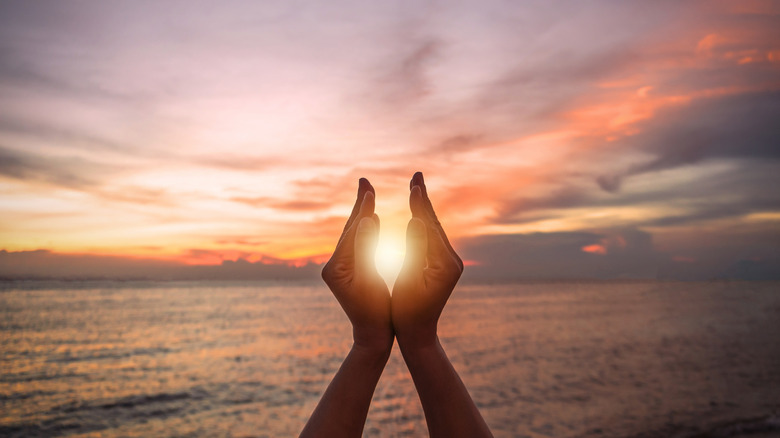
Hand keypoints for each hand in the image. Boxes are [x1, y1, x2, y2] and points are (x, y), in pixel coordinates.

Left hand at [321, 178, 392, 351]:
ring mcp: (340, 269)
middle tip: (364, 180)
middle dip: (358, 205)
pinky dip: (366, 230)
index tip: (369, 187)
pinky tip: (372, 220)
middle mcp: (333, 265)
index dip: (361, 209)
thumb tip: (366, 220)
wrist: (372, 337)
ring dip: (362, 215)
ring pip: (353, 235)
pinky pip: (358, 244)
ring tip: (368, 195)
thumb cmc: (374, 312)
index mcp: (335, 267)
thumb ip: (366, 249)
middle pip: (349, 229)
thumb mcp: (370, 280)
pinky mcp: (349, 272)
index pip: (350, 231)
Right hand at [392, 172, 463, 349]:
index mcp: (445, 264)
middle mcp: (451, 260)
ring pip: (434, 229)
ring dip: (424, 208)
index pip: (431, 227)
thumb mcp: (408, 281)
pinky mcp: (442, 265)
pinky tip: (417, 213)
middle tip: (417, 175)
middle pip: (435, 223)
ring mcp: (448, 263)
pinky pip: (431, 238)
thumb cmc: (408, 313)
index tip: (413, 184)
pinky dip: (423, 222)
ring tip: (416, 187)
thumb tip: (416, 221)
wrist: (418, 334)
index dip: (421, 204)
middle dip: (424, 199)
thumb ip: (414, 250)